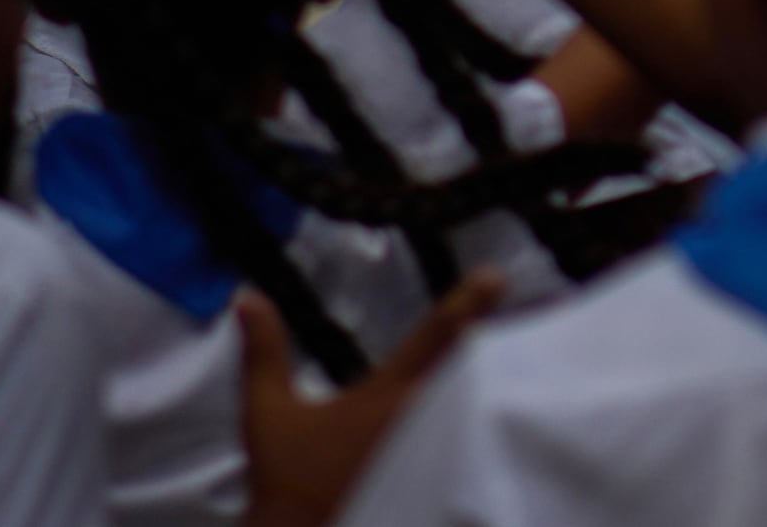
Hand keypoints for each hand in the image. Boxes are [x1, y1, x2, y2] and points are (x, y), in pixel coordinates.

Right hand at [237, 280, 494, 526]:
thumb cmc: (287, 482)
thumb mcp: (267, 413)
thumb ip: (264, 352)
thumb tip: (248, 298)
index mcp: (386, 396)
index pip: (436, 335)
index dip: (468, 301)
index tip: (495, 276)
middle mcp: (420, 422)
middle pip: (475, 375)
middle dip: (496, 348)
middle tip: (518, 328)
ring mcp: (436, 460)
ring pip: (480, 415)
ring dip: (493, 392)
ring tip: (512, 373)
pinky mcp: (439, 492)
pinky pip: (475, 459)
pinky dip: (485, 441)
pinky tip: (492, 435)